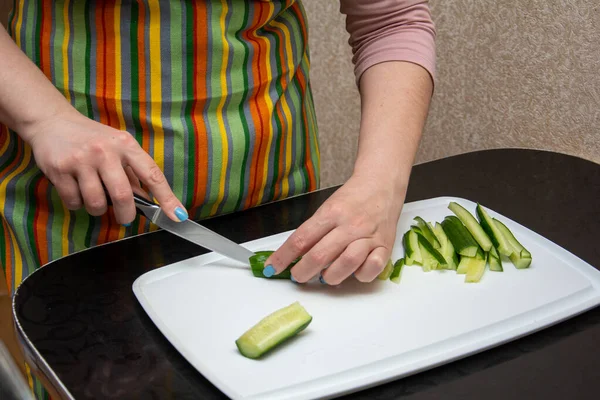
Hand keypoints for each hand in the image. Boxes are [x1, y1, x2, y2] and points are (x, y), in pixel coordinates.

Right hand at [24, 109, 186, 223]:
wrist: (51, 121)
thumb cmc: (91, 138)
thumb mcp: (117, 147)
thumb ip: (133, 173)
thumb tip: (149, 201)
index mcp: (126, 145)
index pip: (152, 175)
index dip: (167, 198)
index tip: (178, 215)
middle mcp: (105, 151)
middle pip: (123, 195)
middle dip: (126, 214)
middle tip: (125, 217)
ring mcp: (81, 160)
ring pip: (97, 203)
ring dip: (98, 209)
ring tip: (96, 198)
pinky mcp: (60, 169)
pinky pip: (74, 202)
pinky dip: (78, 204)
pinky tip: (77, 190)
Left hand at [263, 174, 405, 283]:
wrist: (382, 184)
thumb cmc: (352, 199)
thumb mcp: (327, 208)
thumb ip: (313, 231)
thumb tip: (292, 256)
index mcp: (331, 213)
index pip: (301, 239)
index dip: (283, 257)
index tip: (272, 268)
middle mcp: (350, 225)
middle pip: (320, 255)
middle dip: (302, 272)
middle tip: (298, 276)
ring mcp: (369, 236)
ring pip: (346, 264)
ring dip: (330, 276)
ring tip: (324, 275)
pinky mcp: (385, 247)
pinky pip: (371, 269)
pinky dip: (360, 275)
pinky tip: (354, 271)